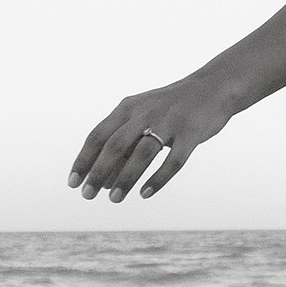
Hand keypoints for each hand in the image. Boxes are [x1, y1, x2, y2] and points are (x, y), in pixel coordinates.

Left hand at [69, 77, 239, 201]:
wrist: (213, 87)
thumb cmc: (170, 109)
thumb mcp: (142, 117)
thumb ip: (123, 145)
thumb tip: (103, 181)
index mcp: (128, 108)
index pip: (97, 135)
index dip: (84, 159)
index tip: (72, 183)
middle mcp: (145, 113)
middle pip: (115, 145)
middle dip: (98, 172)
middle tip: (87, 195)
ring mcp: (169, 122)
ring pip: (141, 154)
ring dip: (125, 178)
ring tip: (114, 199)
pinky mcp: (191, 133)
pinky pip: (173, 161)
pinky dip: (158, 179)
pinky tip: (145, 194)